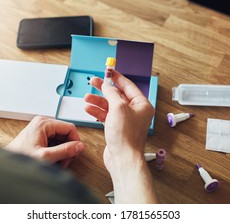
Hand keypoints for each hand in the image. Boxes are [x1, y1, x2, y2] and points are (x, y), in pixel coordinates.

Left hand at [5, 116, 83, 167]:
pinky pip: (55, 140)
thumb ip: (64, 151)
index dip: (75, 141)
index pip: (70, 128)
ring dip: (63, 150)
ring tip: (58, 162)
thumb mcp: (46, 156)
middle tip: (65, 161)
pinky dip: (57, 150)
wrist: (8, 164)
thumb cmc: (21, 158)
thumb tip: (79, 146)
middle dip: (68, 147)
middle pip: (66, 132)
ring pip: (62, 137)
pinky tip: (53, 159)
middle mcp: (43, 122)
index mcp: (44, 123)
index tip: (75, 153)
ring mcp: (41, 128)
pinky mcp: (40, 134)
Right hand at [84, 71, 157, 202]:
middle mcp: (135, 112)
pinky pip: (106, 115)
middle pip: (117, 95)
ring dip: (98, 101)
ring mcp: (125, 120)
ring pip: (109, 105)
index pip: (128, 86)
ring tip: (87, 97)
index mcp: (142, 105)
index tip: (108, 71)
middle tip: (93, 82)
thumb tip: (107, 84)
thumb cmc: (126, 136)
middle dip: (104, 89)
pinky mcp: (116, 128)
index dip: (116, 78)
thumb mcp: (118, 107)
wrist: (123, 158)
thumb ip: (111, 93)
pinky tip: (89, 108)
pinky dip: (97, 111)